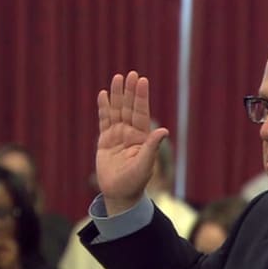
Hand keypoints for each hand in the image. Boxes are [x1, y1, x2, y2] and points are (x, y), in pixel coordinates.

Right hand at [96, 71, 168, 214]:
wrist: (119, 194)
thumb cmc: (135, 182)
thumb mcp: (144, 165)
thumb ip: (151, 147)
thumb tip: (163, 131)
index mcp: (141, 137)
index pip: (141, 112)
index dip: (141, 96)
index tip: (142, 80)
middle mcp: (130, 133)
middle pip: (128, 108)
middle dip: (129, 91)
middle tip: (130, 74)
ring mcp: (117, 135)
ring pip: (116, 111)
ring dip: (117, 95)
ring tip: (117, 78)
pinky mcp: (105, 141)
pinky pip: (104, 121)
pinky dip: (104, 108)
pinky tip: (104, 95)